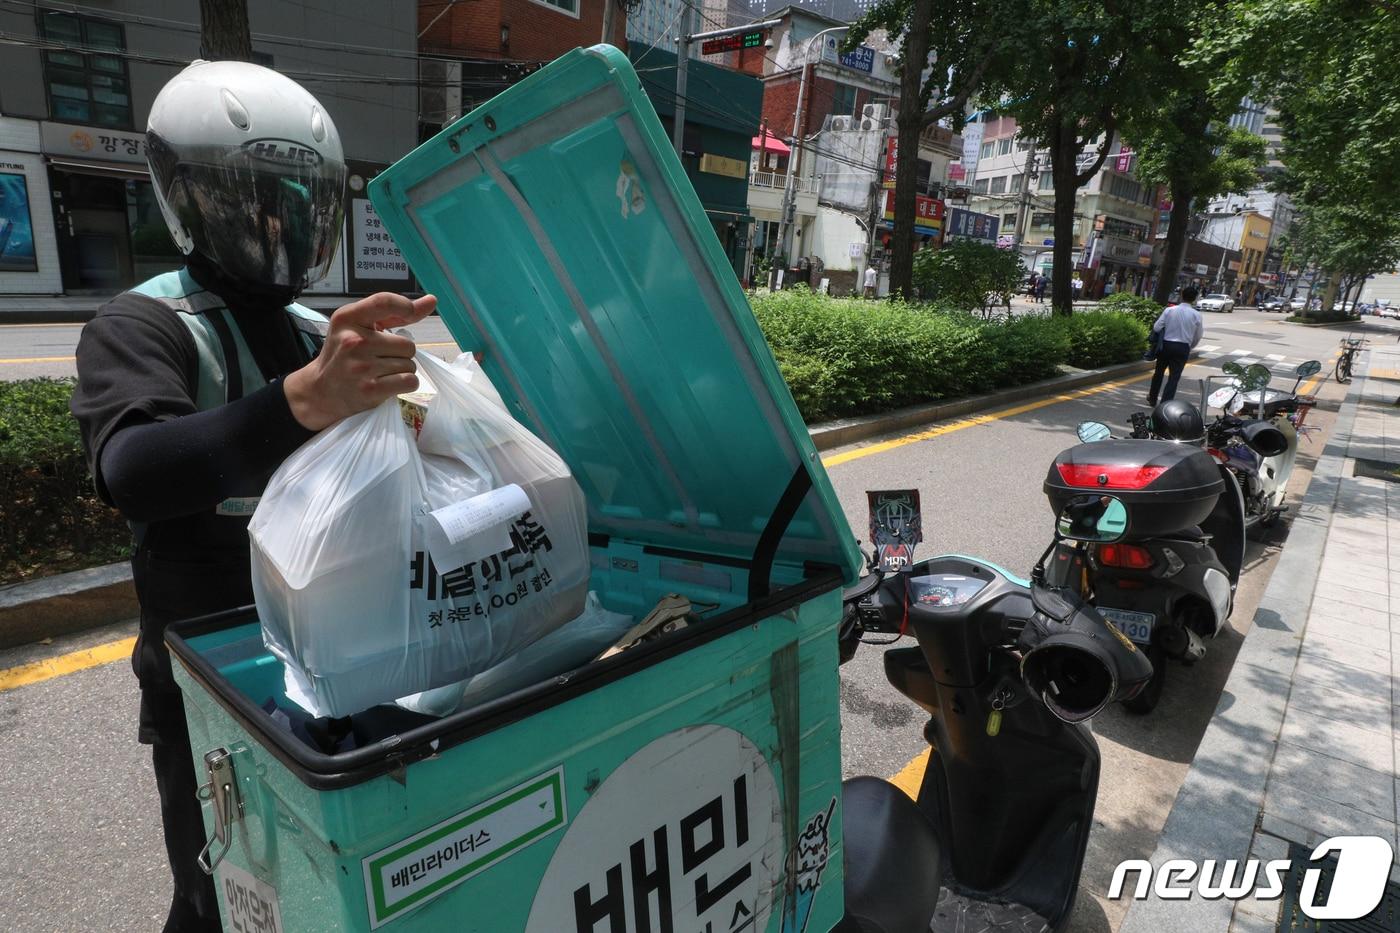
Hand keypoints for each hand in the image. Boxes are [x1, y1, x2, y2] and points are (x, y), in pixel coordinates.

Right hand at [283, 293, 437, 431]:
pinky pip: (410, 381)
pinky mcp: (370, 389)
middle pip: (407, 344)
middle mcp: (353, 340)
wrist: (321, 391)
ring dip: (402, 369)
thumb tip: (432, 301)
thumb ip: (395, 314)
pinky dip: (406, 384)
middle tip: (382, 358)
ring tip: (381, 372)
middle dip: (401, 353)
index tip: (412, 313)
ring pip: (410, 364)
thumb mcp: (359, 327)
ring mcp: (362, 366)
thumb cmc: (345, 354)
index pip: (383, 302)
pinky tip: (389, 384)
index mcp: (347, 319)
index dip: (406, 307)